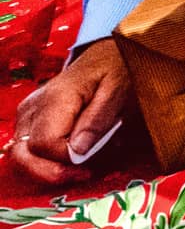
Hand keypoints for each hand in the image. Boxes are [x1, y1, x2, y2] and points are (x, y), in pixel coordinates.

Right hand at [10, 43, 132, 185]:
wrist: (107, 54)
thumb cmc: (116, 69)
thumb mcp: (119, 90)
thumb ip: (98, 120)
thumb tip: (76, 151)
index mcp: (55, 98)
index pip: (44, 144)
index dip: (66, 159)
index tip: (92, 161)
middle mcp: (33, 107)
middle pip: (22, 154)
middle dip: (51, 173)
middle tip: (85, 174)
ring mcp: (27, 114)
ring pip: (21, 156)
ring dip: (50, 169)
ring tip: (83, 165)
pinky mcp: (29, 120)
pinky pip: (28, 150)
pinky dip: (47, 161)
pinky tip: (72, 157)